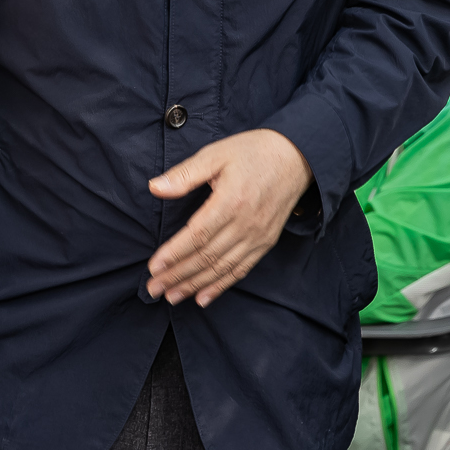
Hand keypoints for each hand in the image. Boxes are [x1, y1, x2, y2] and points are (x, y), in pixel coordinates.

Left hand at [146, 129, 310, 306]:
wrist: (295, 157)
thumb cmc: (252, 152)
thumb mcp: (215, 154)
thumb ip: (184, 174)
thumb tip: (154, 187)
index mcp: (231, 201)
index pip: (197, 236)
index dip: (174, 254)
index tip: (154, 267)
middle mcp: (246, 224)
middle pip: (207, 257)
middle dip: (177, 275)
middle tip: (154, 288)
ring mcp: (258, 236)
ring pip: (222, 268)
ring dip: (195, 285)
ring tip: (171, 297)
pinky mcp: (265, 242)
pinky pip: (241, 270)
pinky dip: (221, 286)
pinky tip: (203, 297)